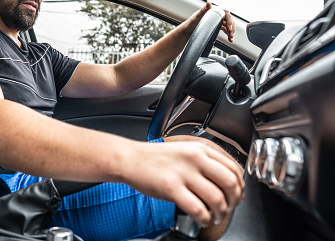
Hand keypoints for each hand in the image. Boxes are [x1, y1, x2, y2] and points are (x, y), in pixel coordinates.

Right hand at [124, 138, 243, 226]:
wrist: (129, 159)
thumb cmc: (153, 158)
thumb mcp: (183, 151)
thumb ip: (203, 160)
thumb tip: (223, 180)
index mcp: (199, 149)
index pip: (233, 167)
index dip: (240, 186)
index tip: (237, 195)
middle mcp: (194, 159)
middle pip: (230, 183)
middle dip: (234, 201)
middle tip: (229, 208)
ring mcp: (183, 173)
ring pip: (217, 198)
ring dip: (220, 213)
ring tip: (215, 217)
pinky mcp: (171, 188)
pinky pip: (198, 209)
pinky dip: (205, 219)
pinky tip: (202, 219)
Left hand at [192, 1, 234, 41]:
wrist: (187, 30)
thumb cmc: (191, 23)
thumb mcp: (197, 16)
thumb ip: (203, 9)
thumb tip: (208, 3)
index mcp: (214, 10)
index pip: (226, 13)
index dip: (229, 20)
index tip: (229, 28)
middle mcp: (217, 14)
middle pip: (229, 19)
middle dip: (232, 28)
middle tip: (231, 35)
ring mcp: (217, 20)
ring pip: (228, 25)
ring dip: (231, 32)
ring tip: (231, 39)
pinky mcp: (217, 26)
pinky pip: (225, 29)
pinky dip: (228, 33)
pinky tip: (229, 38)